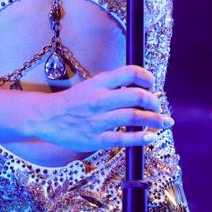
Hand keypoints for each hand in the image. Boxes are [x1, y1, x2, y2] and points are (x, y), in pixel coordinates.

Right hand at [26, 65, 173, 150]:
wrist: (47, 117)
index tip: (152, 84)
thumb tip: (140, 87)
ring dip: (155, 119)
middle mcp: (101, 99)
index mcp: (100, 83)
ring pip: (135, 117)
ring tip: (165, 122)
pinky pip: (124, 138)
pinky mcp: (97, 139)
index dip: (147, 77)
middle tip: (158, 106)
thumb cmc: (73, 101)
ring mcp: (99, 120)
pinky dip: (141, 138)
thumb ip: (113, 85)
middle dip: (154, 101)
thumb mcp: (91, 85)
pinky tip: (151, 137)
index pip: (131, 73)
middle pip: (138, 96)